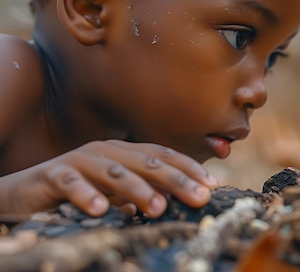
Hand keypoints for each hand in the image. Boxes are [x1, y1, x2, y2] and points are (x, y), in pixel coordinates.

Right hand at [0, 140, 217, 216]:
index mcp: (125, 152)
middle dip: (176, 180)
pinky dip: (86, 194)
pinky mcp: (53, 174)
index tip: (212, 185)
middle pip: (146, 163)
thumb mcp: (118, 193)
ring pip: (113, 171)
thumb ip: (146, 193)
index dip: (189, 168)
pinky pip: (71, 182)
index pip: (163, 156)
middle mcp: (106, 150)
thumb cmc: (81, 192)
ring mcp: (80, 160)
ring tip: (158, 207)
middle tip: (198, 197)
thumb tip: (183, 200)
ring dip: (137, 189)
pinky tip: (102, 210)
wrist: (26, 191)